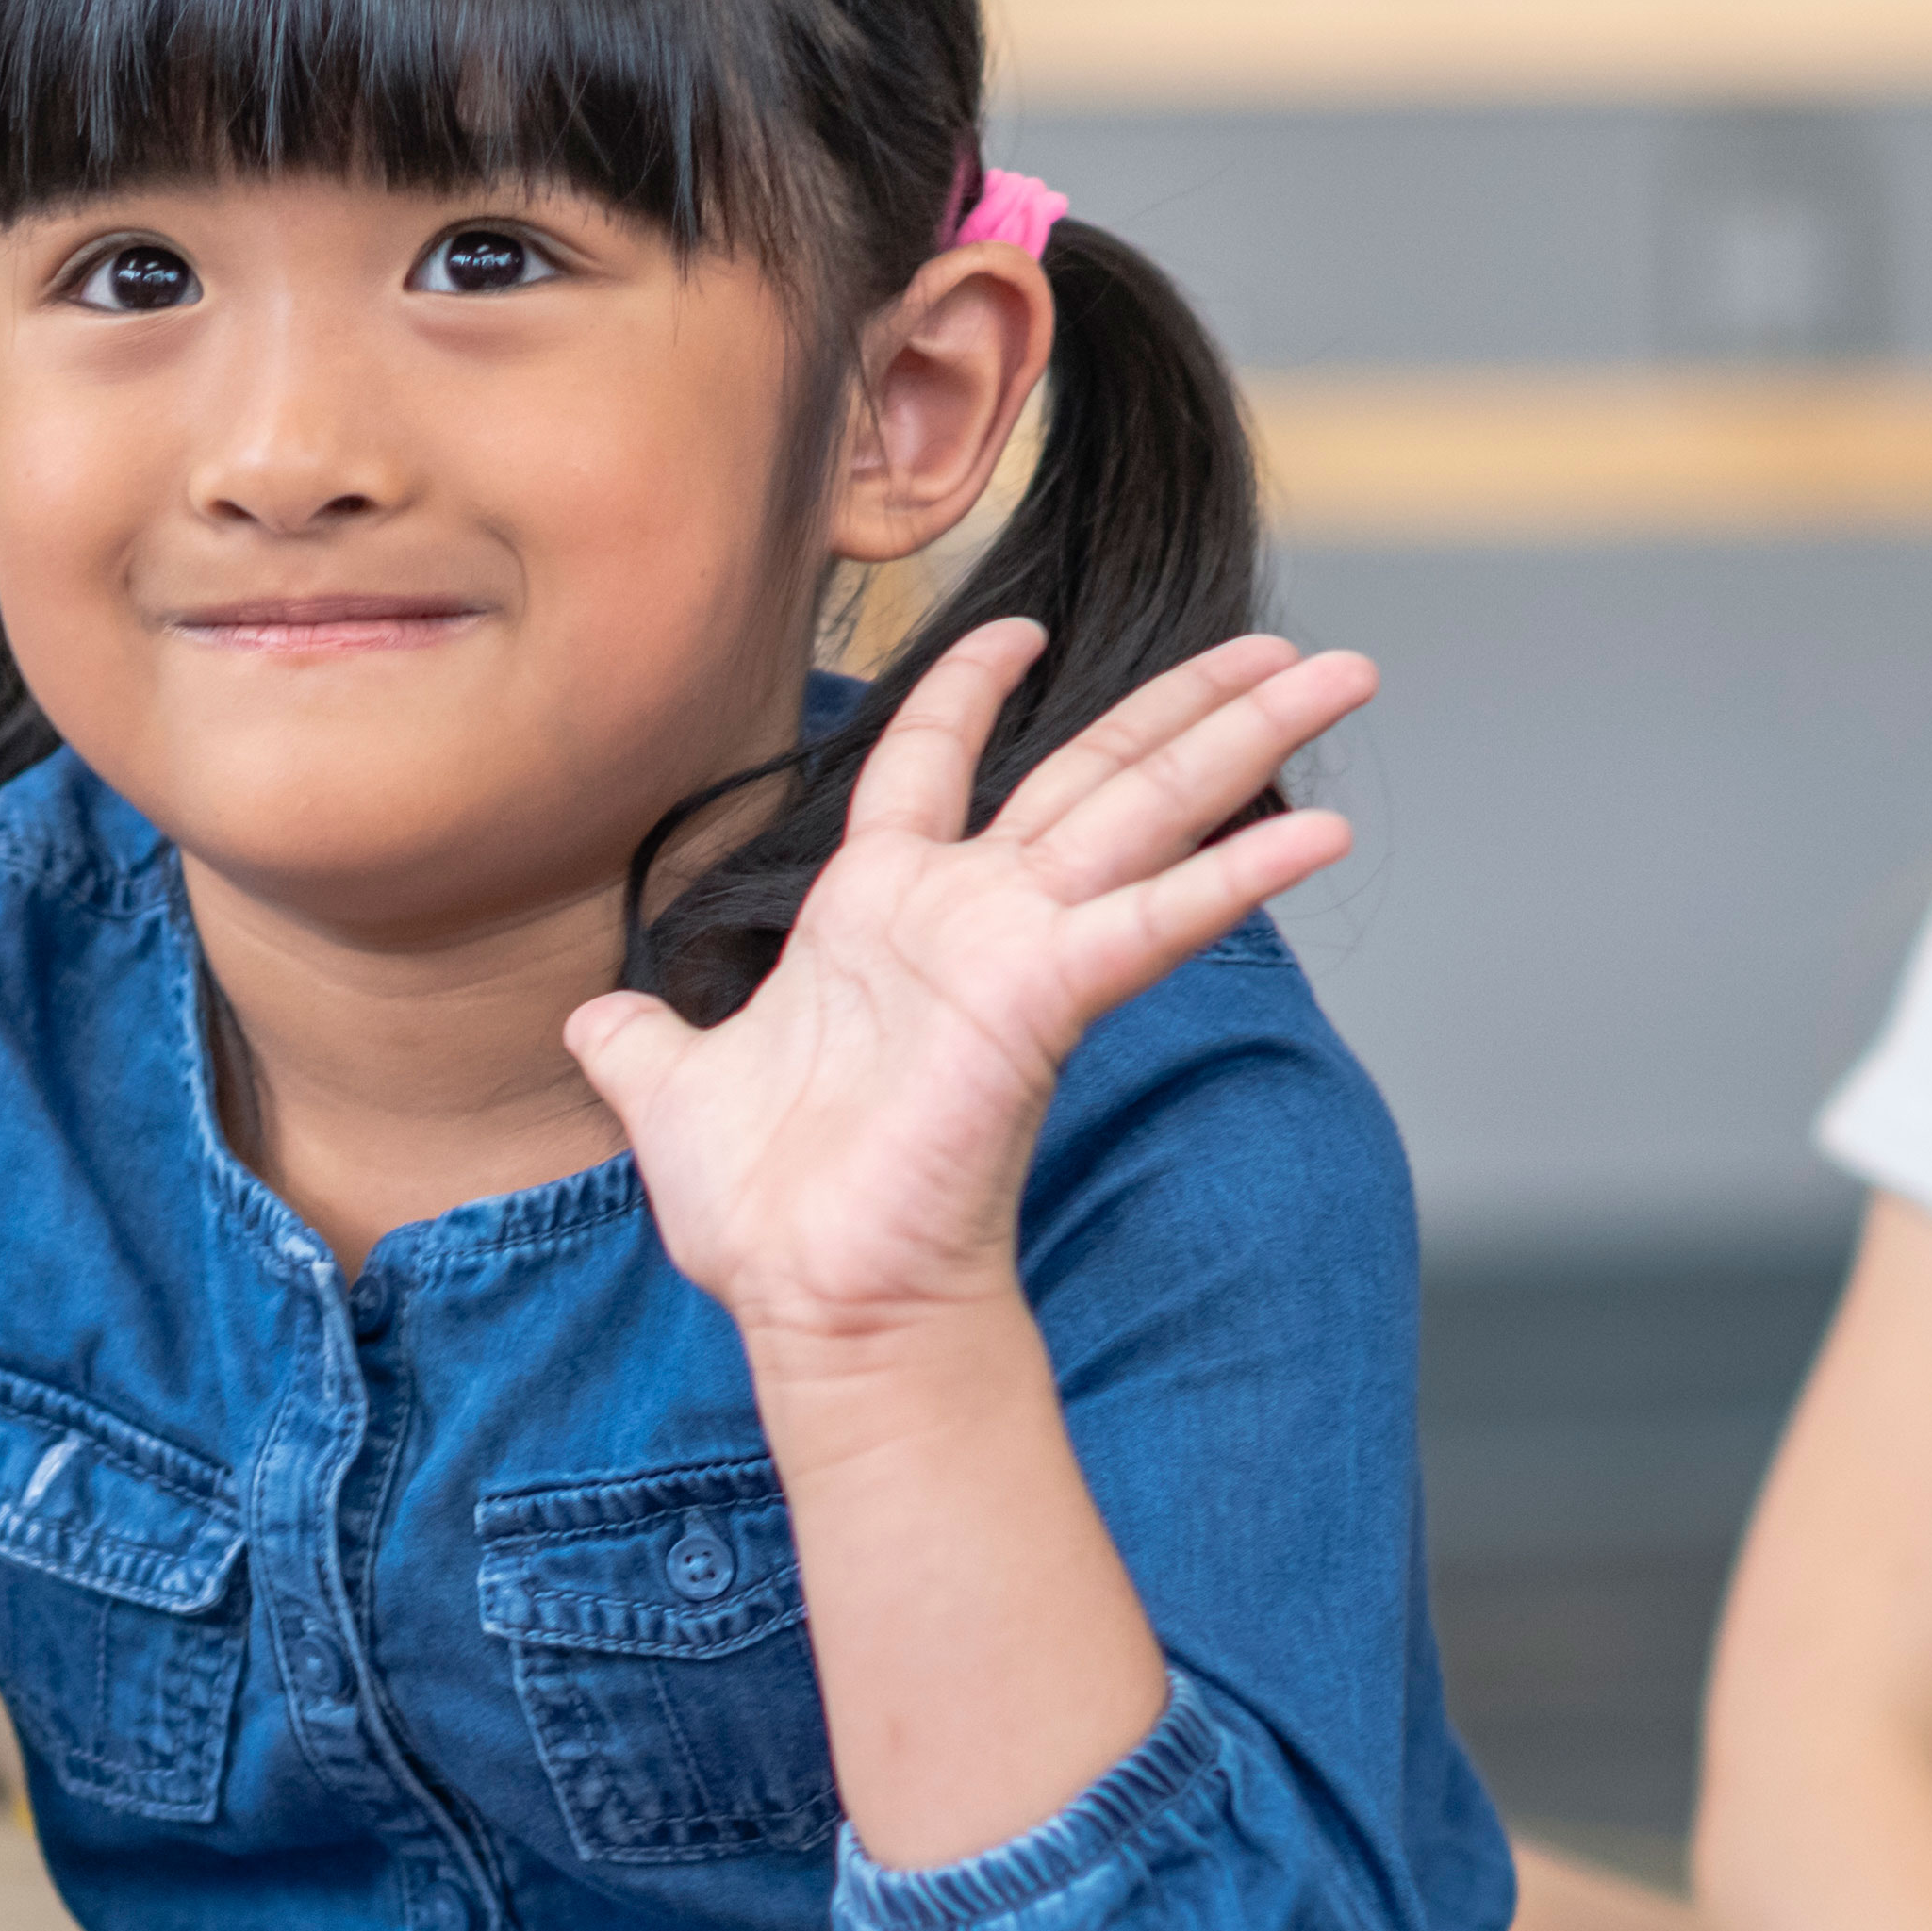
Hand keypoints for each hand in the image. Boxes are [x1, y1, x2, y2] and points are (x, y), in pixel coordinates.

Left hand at [566, 624, 1376, 1354]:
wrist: (816, 1297)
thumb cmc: (768, 1213)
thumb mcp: (675, 1095)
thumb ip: (642, 1042)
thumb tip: (593, 1020)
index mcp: (878, 909)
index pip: (931, 760)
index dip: (969, 688)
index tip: (1019, 633)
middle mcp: (966, 913)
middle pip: (1096, 770)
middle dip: (1192, 703)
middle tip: (1288, 647)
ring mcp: (1016, 950)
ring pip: (1146, 809)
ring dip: (1242, 739)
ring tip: (1338, 671)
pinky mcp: (1044, 999)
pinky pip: (1153, 918)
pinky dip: (1238, 873)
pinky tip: (1321, 827)